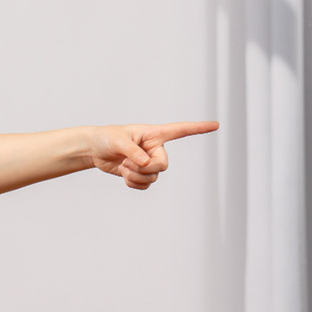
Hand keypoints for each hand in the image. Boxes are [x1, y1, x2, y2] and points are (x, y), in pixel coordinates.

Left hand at [87, 121, 218, 189]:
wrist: (95, 150)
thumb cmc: (107, 138)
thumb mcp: (119, 141)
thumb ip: (134, 152)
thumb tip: (146, 164)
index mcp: (154, 134)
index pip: (181, 130)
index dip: (199, 128)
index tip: (216, 125)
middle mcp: (155, 148)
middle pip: (163, 166)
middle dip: (145, 169)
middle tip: (128, 164)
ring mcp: (149, 162)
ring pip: (153, 178)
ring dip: (136, 176)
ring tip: (123, 166)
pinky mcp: (141, 174)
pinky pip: (145, 186)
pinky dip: (134, 184)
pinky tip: (124, 174)